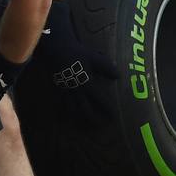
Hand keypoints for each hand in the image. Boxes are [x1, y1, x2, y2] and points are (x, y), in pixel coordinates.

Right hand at [31, 0, 117, 115]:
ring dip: (80, 119)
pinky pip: (61, 105)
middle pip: (86, 110)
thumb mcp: (95, 57)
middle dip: (94, 119)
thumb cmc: (77, 53)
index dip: (108, 109)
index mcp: (87, 84)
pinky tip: (65, 118)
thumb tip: (118, 77)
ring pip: (73, 110)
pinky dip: (64, 113)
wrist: (57, 49)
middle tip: (100, 125)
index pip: (100, 100)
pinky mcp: (58, 89)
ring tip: (84, 126)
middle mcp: (77, 91)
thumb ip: (107, 67)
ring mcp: (66, 92)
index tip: (114, 116)